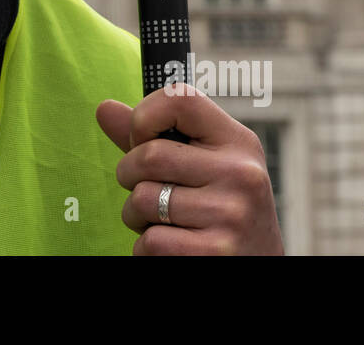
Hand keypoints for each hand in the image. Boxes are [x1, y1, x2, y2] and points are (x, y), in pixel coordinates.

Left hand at [96, 83, 283, 254]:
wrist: (259, 265)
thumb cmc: (220, 208)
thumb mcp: (202, 165)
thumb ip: (152, 137)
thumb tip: (104, 107)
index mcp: (238, 142)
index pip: (180, 99)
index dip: (145, 117)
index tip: (143, 140)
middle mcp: (240, 173)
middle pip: (148, 156)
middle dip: (129, 175)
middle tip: (147, 189)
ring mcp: (231, 214)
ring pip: (142, 200)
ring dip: (135, 216)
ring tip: (161, 221)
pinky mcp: (216, 252)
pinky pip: (150, 242)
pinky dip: (146, 249)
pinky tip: (172, 247)